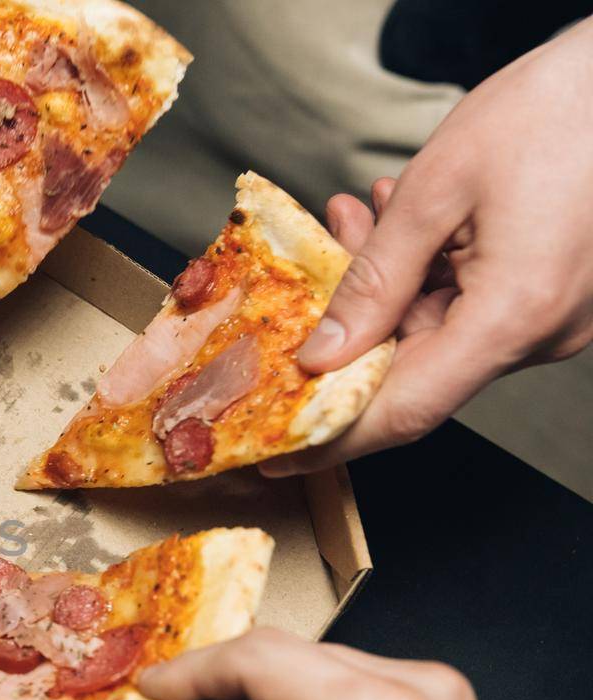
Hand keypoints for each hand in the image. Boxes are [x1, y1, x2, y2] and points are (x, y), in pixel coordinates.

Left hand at [262, 19, 592, 474]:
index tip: (277, 454)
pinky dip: (427, 271)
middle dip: (348, 327)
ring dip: (384, 284)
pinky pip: (472, 303)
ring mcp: (556, 317)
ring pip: (437, 328)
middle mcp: (543, 333)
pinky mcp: (557, 293)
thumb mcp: (439, 189)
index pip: (405, 411)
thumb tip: (323, 354)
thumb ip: (374, 280)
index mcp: (515, 317)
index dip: (332, 438)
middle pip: (415, 368)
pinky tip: (402, 220)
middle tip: (309, 267)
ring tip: (356, 218)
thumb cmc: (558, 110)